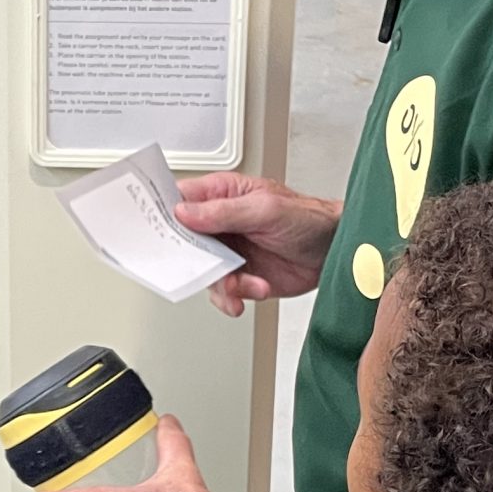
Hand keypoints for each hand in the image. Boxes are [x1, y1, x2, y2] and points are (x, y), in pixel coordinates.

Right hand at [174, 173, 341, 318]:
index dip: (164, 214)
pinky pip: (223, 291)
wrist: (336, 250)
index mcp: (222, 195)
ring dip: (222, 283)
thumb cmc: (309, 218)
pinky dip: (234, 297)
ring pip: (203, 272)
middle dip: (192, 260)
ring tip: (244, 284)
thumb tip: (186, 212)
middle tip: (205, 268)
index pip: (180, 200)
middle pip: (185, 242)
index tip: (157, 233)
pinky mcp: (241, 275)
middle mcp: (221, 222)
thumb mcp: (265, 209)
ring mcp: (230, 250)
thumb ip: (224, 212)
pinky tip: (254, 290)